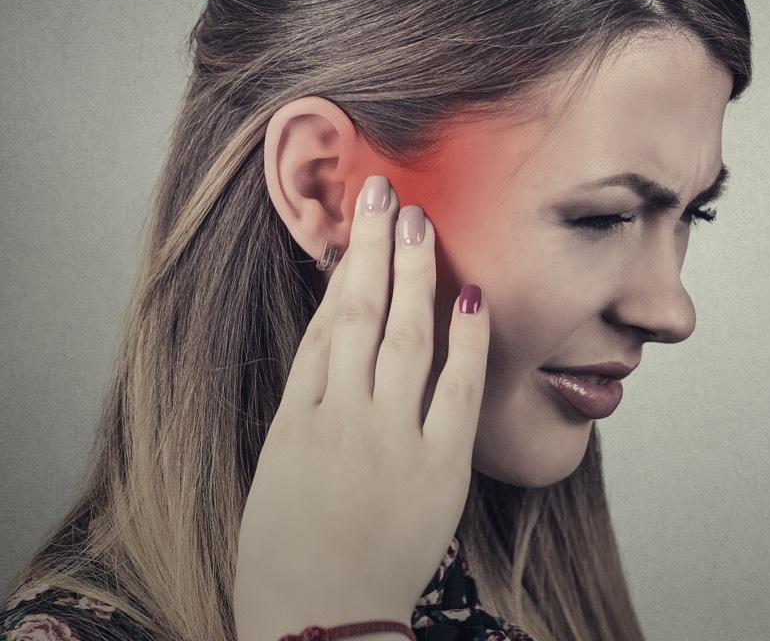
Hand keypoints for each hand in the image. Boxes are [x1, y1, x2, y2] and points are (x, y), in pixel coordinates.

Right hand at [233, 176, 488, 640]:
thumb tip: (334, 353)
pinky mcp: (439, 468)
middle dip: (373, 246)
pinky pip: (457, 389)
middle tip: (385, 192)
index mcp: (296, 420)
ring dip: (413, 272)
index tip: (353, 224)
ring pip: (404, 335)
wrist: (319, 627)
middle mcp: (341, 418)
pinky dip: (467, 340)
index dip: (341, 268)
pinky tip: (472, 294)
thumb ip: (307, 411)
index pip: (324, 324)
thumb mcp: (277, 473)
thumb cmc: (286, 561)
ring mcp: (390, 440)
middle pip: (358, 312)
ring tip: (420, 221)